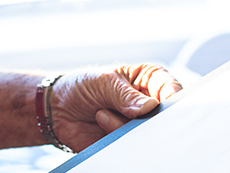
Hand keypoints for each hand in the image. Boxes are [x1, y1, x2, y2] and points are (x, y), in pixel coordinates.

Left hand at [48, 63, 180, 151]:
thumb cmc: (83, 86)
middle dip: (148, 119)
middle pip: (165, 117)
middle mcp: (150, 105)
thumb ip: (126, 95)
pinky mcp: (129, 144)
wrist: (58, 109)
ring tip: (101, 115)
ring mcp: (140, 126)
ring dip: (123, 128)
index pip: (172, 89)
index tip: (158, 106)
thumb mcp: (103, 82)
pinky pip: (132, 148)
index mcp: (149, 81)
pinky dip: (117, 141)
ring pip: (148, 135)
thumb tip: (149, 107)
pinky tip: (101, 127)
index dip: (172, 98)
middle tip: (128, 115)